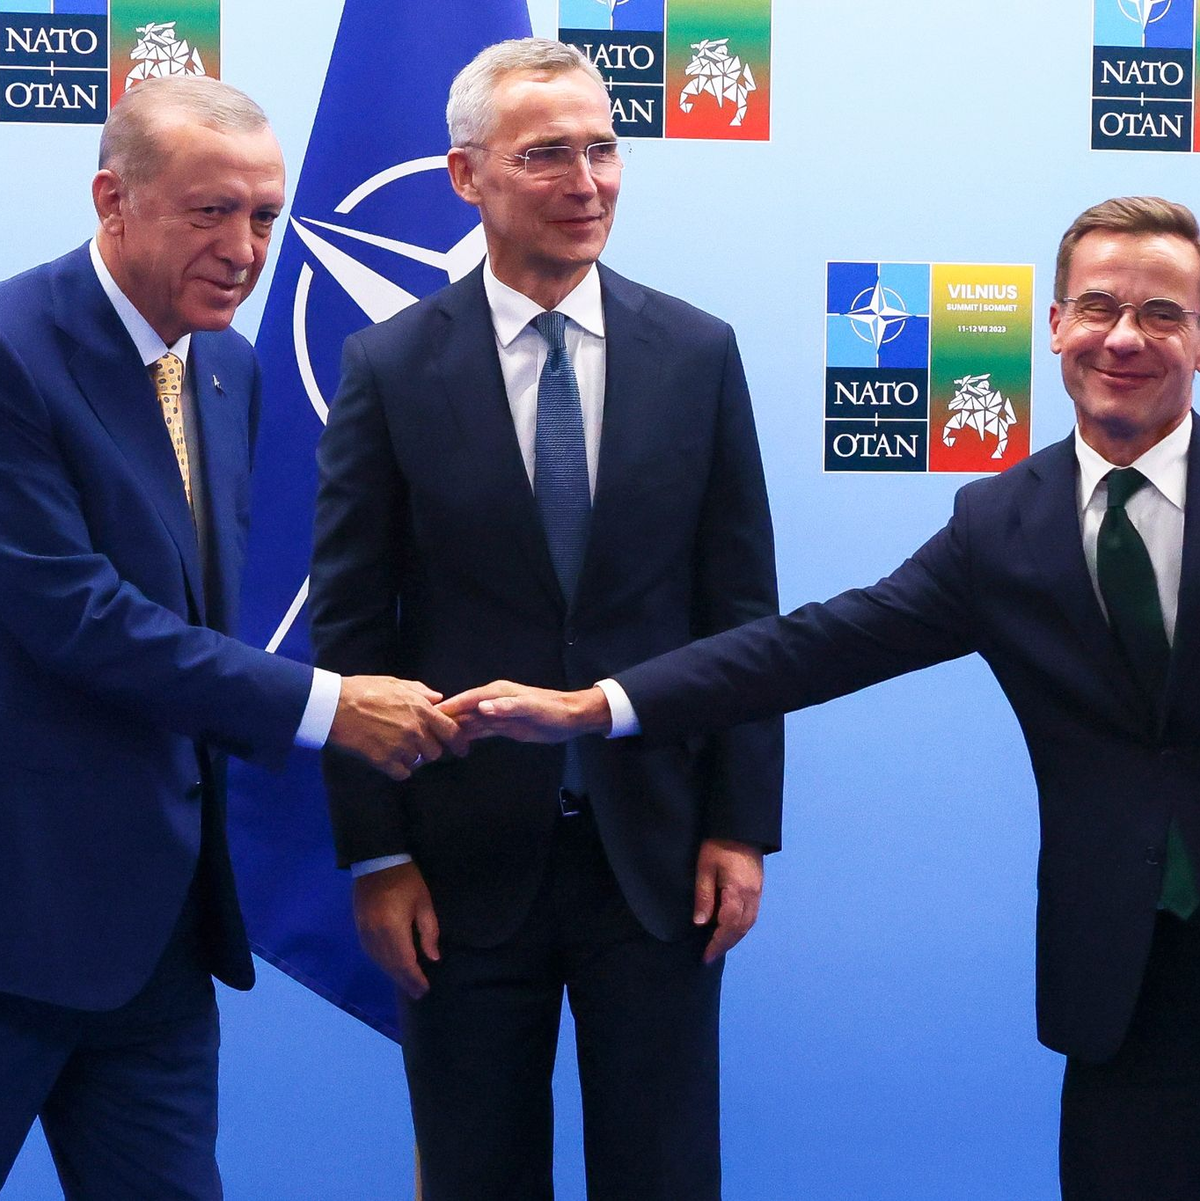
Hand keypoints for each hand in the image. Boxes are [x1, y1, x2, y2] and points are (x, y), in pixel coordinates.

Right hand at [329, 676, 468, 779]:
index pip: (451, 731)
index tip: (462, 749)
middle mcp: (415, 730)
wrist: (335, 706)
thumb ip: (420, 691)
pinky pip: (402, 773)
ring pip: (418, 763)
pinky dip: (398, 769)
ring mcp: (400, 747)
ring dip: (411, 758)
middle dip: (428, 750)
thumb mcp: (395, 683)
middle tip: (415, 745)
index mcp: (421, 710)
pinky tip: (388, 760)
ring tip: (395, 748)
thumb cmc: (363, 690)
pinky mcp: (384, 761)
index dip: (459, 742)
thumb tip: (438, 698)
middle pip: (435, 751)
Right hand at [352, 862, 438, 998]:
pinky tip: (390, 967)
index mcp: (393, 928)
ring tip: (407, 983)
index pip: (405, 961)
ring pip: (379, 961)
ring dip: (393, 974)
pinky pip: (370, 952)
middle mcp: (375, 935)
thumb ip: (429, 932)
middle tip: (417, 993)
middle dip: (405, 981)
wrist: (376, 860)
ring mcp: (364, 931)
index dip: (414, 978)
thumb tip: (433, 958)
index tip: (424, 989)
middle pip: (391, 965)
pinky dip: (382, 963)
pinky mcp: (359, 927)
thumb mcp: (424, 903)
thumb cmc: (406, 880)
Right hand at [438, 681, 611, 742]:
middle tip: (424, 732)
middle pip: (465, 710)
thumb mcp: (532, 709)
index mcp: (497, 693)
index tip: (429, 714)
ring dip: (454, 729)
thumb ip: (508, 707)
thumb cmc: (553, 711)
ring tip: (434, 740)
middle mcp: (493, 702)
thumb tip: (482, 708)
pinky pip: (480, 730)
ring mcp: (497, 714)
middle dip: (446, 719)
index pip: (467, 699)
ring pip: (470, 721)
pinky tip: (455, 741)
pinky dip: (467, 735)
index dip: (448, 706)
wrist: (571, 718)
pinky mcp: (503, 726)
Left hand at [693, 838, 763, 964]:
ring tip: (718, 946)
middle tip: (710, 956)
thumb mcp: (705, 868)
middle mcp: (752, 896)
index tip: (706, 955)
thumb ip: (704, 896)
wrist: (741, 826)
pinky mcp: (758, 888)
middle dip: (725, 944)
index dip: (717, 942)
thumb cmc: (718, 844)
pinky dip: (741, 927)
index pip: (729, 925)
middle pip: (741, 928)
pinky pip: (751, 915)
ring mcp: (758, 892)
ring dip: (734, 937)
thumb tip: (700, 923)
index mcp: (738, 891)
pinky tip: (730, 929)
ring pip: (749, 923)